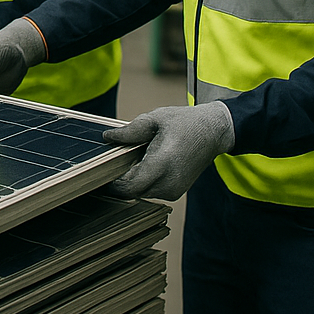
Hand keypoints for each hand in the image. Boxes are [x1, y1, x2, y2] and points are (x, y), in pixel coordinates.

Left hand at [102, 101, 234, 200]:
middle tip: (111, 161)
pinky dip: (143, 181)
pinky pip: (151, 191)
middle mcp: (169, 182)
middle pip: (133, 192)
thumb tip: (107, 137)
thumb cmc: (185, 123)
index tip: (100, 169)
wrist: (213, 132)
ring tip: (131, 158)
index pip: (130, 186)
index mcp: (163, 163)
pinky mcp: (176, 192)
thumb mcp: (155, 119)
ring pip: (141, 193)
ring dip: (131, 180)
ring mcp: (174, 190)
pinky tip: (143, 164)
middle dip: (119, 179)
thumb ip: (131, 131)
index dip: (112, 182)